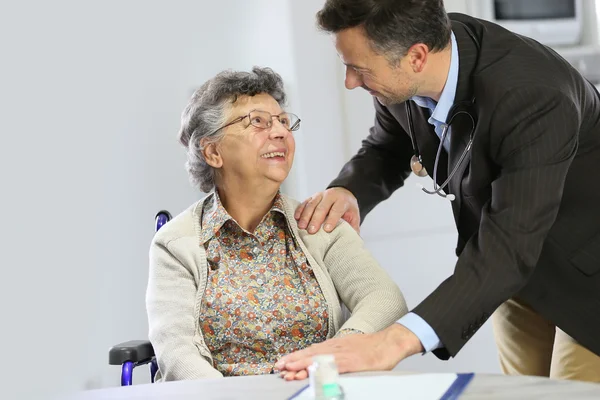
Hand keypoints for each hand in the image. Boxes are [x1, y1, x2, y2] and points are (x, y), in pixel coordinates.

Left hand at [274, 324, 423, 378]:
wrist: (389, 342)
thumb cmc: (370, 347)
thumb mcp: (349, 348)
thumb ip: (335, 355)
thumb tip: (319, 362)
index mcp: (334, 346)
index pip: (310, 352)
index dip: (295, 357)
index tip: (281, 363)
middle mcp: (336, 349)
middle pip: (311, 355)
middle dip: (293, 361)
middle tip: (278, 367)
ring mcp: (344, 355)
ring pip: (319, 360)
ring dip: (303, 365)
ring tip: (289, 370)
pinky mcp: (354, 363)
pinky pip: (336, 367)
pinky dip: (324, 369)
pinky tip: (314, 372)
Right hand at [295, 187, 359, 233]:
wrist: (343, 193)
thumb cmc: (347, 208)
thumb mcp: (354, 216)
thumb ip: (353, 228)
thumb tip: (354, 241)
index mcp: (342, 200)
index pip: (336, 210)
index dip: (332, 219)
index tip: (327, 229)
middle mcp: (330, 196)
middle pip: (322, 208)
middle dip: (316, 220)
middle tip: (311, 231)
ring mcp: (320, 195)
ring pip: (311, 204)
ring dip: (305, 216)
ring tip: (301, 227)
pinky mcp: (312, 196)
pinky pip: (304, 202)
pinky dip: (300, 210)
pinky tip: (296, 218)